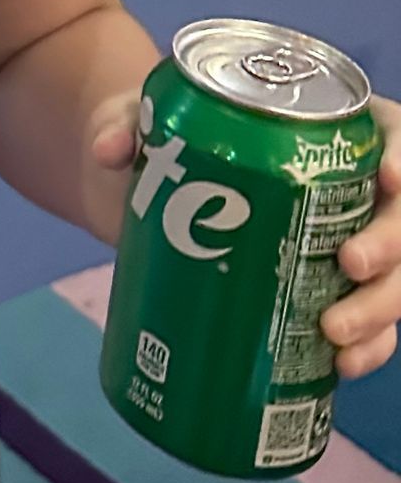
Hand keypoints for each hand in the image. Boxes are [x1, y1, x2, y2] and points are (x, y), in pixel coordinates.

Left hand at [90, 87, 400, 382]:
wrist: (151, 187)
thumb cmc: (168, 135)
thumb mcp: (149, 116)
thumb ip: (129, 119)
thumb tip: (111, 150)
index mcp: (328, 129)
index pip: (390, 133)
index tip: (391, 178)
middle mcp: (353, 187)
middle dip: (392, 245)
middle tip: (349, 264)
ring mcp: (347, 243)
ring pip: (394, 279)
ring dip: (379, 310)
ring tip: (334, 334)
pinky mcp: (328, 292)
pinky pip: (370, 326)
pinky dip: (367, 348)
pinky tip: (342, 366)